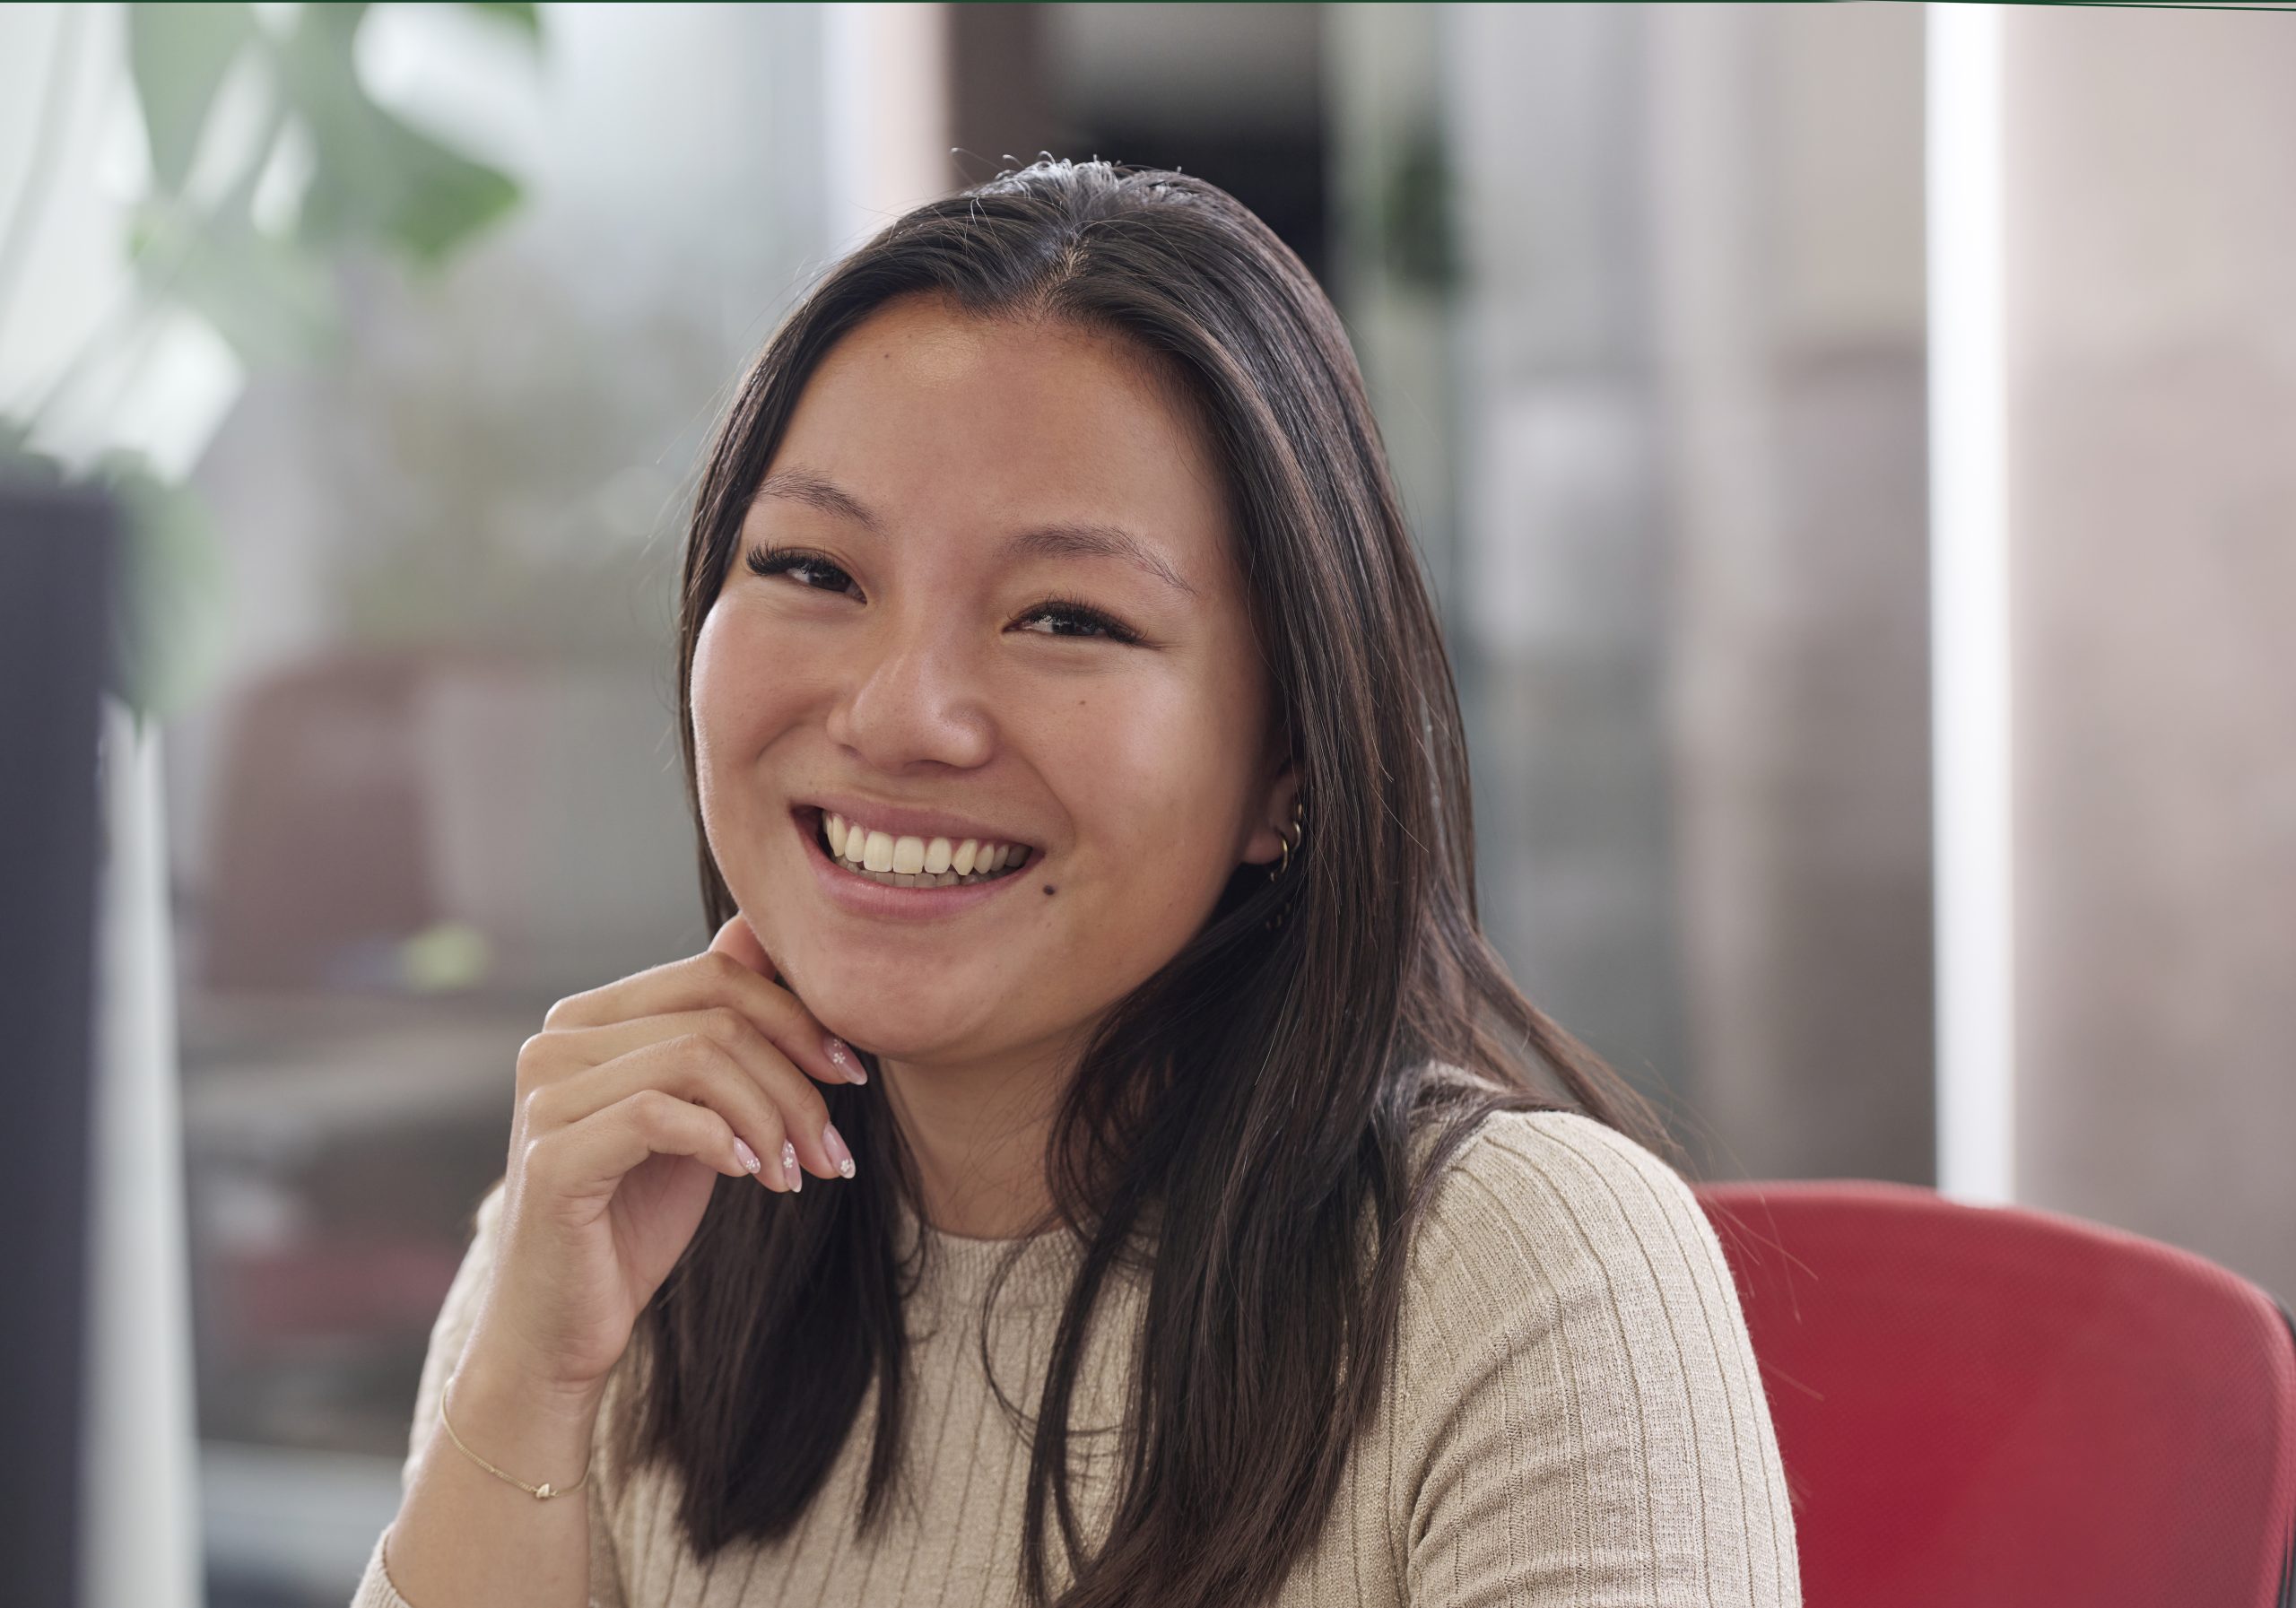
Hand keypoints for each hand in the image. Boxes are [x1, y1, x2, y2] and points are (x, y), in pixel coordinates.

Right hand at [460, 913, 863, 1400]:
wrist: (561, 1328)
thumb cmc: (631, 1219)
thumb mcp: (695, 1114)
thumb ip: (716, 1033)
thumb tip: (759, 931)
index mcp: (586, 1020)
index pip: (712, 974)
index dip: (796, 1017)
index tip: (849, 1075)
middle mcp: (554, 1042)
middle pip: (715, 1014)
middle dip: (796, 1077)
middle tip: (833, 1145)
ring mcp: (545, 1095)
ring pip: (699, 1059)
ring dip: (772, 1117)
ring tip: (796, 1172)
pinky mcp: (551, 1154)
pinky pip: (662, 1114)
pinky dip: (726, 1141)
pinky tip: (751, 1177)